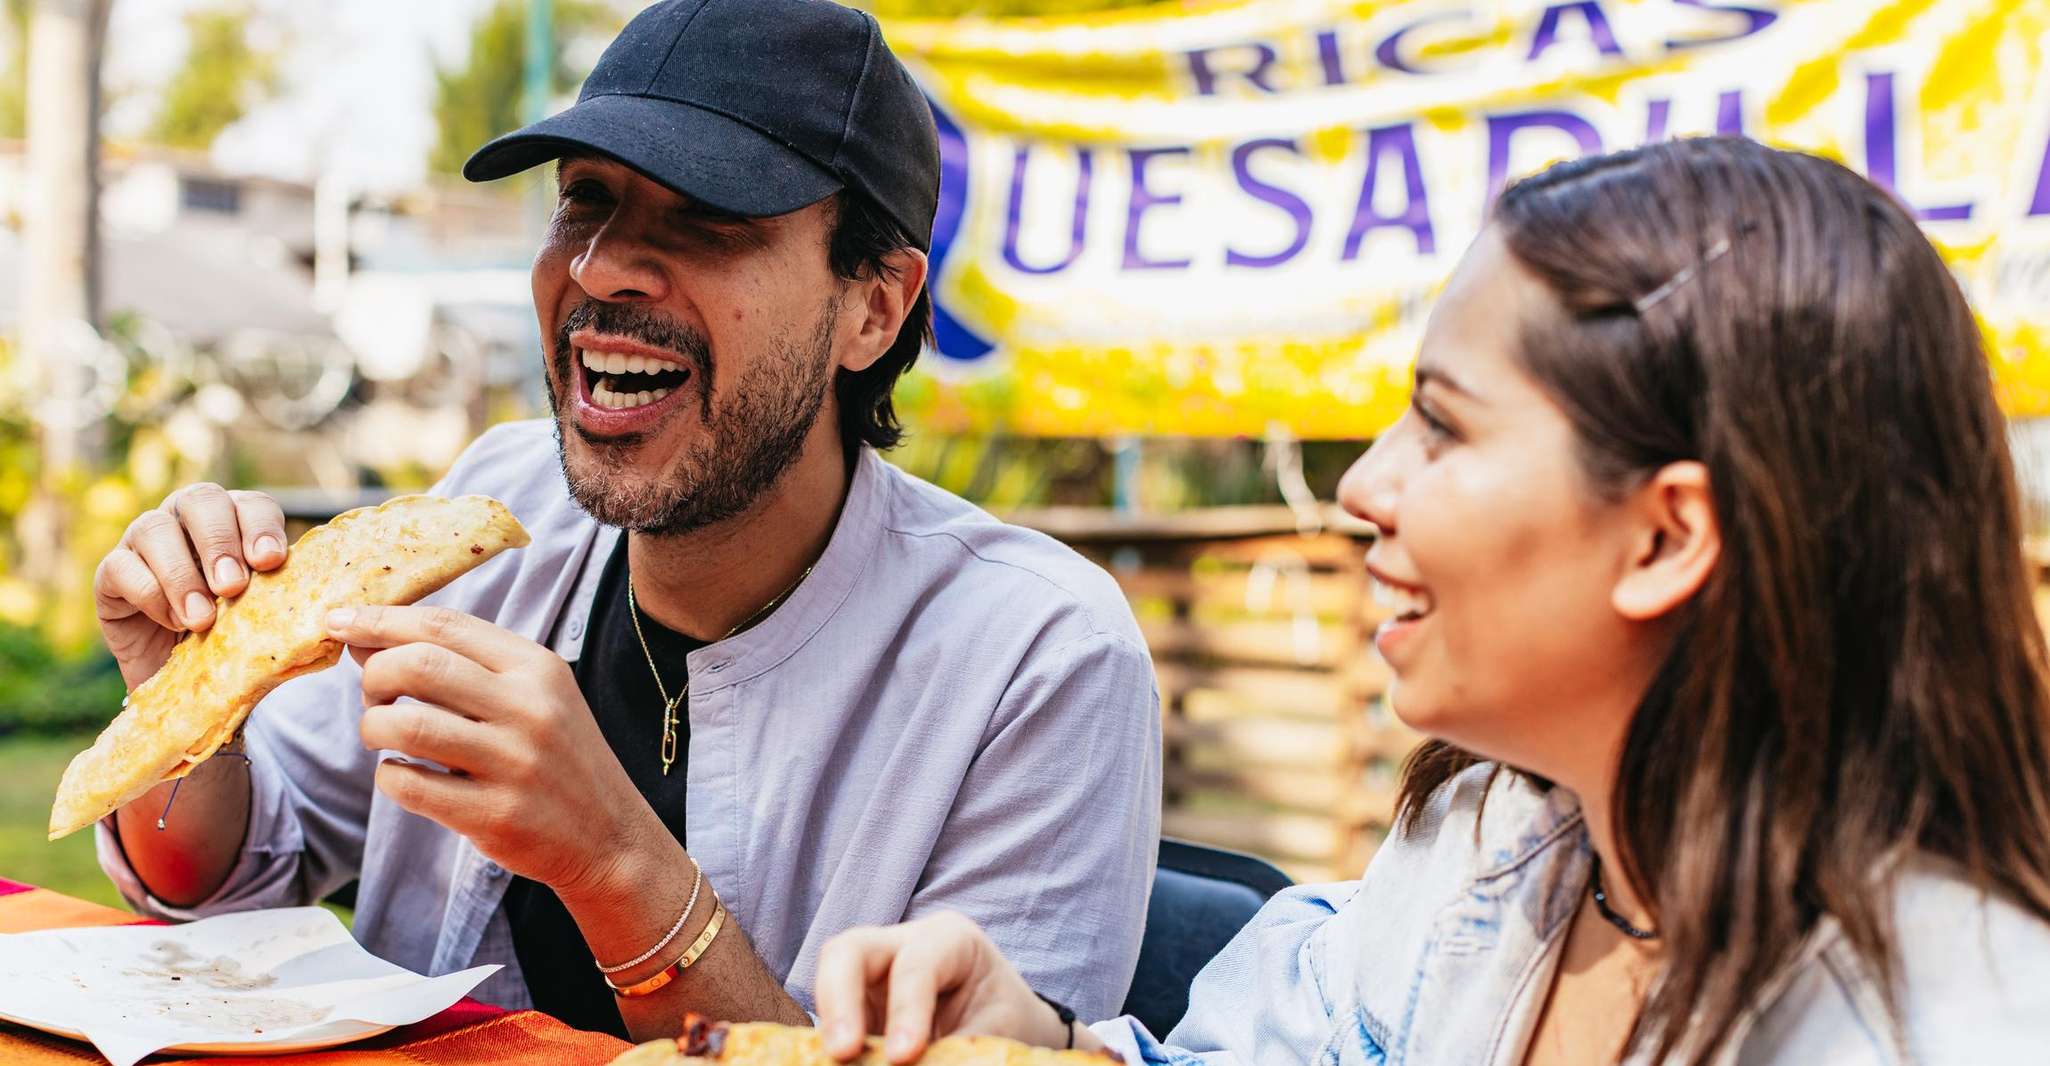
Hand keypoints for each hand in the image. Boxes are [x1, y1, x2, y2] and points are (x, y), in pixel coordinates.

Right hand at [94, 483, 288, 687]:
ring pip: (155, 528)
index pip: (253, 505)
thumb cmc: (235, 638)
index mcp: (236, 521)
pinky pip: (122, 567)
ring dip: (182, 573)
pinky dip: (151, 594)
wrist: (187, 678)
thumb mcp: (265, 621)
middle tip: (233, 586)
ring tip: (202, 618)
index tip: (270, 561)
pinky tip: (173, 622)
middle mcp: (188, 519)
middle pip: (201, 500)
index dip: (261, 527)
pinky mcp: (112, 571)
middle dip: (219, 541)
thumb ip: (285, 607)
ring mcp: (145, 540)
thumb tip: (328, 621)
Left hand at [328, 604, 660, 896]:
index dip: (381, 619)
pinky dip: (389, 776)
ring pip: (405, 724)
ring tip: (381, 736)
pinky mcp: (494, 815)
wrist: (610, 836)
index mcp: (537, 668)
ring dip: (372, 727)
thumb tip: (369, 638)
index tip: (339, 621)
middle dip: (373, 674)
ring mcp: (514, 763)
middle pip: (418, 666)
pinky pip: (409, 785)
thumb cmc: (558, 758)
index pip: (444, 625)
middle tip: (372, 694)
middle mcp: (529, 709)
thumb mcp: (534, 696)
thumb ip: (465, 665)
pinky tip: (402, 775)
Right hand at [813, 913, 1089, 1063]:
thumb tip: (907, 1065)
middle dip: (839, 998)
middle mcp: (901, 945)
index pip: (918, 964)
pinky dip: (825, 1044)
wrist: (1004, 1026)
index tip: (903, 1057)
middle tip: (843, 1051)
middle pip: (851, 949)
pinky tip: (835, 1060)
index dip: (906, 1010)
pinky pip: (830, 1018)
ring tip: (839, 1059)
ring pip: (828, 978)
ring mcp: (871, 973)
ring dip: (829, 1023)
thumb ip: (958, 1052)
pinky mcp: (854, 1006)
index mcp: (950, 940)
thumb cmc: (1003, 1021)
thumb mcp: (995, 1034)